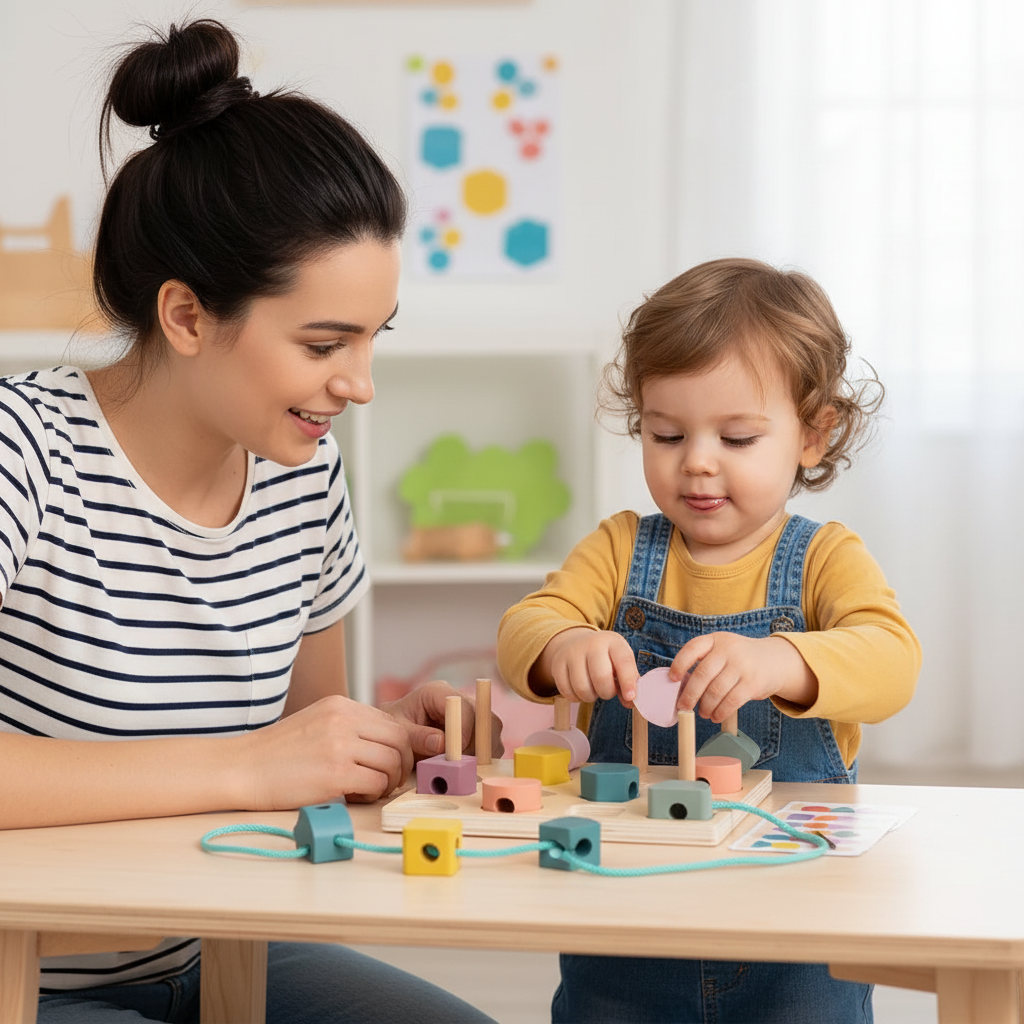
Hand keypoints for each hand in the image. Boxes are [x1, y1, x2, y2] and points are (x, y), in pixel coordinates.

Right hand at [241, 694, 413, 807]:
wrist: (240, 768)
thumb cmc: (277, 753)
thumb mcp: (317, 723)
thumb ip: (349, 727)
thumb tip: (386, 745)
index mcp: (341, 705)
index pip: (392, 723)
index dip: (399, 747)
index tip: (391, 764)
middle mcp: (344, 719)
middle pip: (400, 740)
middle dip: (401, 765)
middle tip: (387, 781)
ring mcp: (340, 745)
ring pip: (392, 763)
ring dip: (387, 782)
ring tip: (368, 789)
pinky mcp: (335, 773)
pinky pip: (376, 784)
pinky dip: (373, 795)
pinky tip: (354, 796)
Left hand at [382, 679, 504, 760]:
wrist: (392, 734)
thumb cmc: (394, 728)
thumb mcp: (398, 732)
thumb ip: (417, 737)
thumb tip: (441, 743)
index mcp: (438, 692)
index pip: (463, 706)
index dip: (464, 729)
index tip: (456, 753)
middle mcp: (459, 700)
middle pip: (485, 717)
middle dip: (478, 743)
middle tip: (462, 764)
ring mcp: (471, 716)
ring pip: (492, 731)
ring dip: (482, 752)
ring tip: (462, 767)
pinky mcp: (476, 732)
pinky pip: (491, 744)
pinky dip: (483, 758)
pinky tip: (466, 768)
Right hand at [536, 627, 639, 704]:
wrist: (577, 643)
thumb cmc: (606, 657)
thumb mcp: (620, 661)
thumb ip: (629, 681)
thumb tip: (630, 702)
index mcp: (612, 642)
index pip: (623, 662)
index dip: (628, 682)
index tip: (630, 697)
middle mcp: (591, 644)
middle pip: (601, 678)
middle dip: (607, 692)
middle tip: (607, 690)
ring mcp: (572, 653)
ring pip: (582, 688)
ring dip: (591, 697)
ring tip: (593, 689)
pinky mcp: (557, 665)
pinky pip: (567, 692)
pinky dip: (576, 697)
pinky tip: (580, 689)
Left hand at [670, 633, 817, 722]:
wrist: (775, 661)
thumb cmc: (740, 660)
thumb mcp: (723, 650)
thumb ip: (705, 661)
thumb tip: (681, 687)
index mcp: (716, 639)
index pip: (692, 648)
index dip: (679, 664)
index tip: (673, 679)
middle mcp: (729, 649)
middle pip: (702, 674)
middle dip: (689, 695)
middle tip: (683, 707)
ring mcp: (742, 665)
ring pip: (715, 691)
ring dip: (705, 706)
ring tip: (703, 713)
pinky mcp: (753, 683)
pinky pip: (731, 701)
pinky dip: (720, 712)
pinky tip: (715, 716)